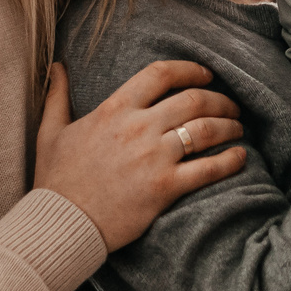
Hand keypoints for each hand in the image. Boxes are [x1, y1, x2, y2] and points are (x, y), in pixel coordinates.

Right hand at [34, 60, 246, 249]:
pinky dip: (230, 161)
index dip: (190, 69)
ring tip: (238, 129)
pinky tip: (240, 157)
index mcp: (114, 109)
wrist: (60, 224)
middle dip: (220, 99)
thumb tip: (56, 66)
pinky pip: (208, 169)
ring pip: (207, 129)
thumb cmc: (55, 180)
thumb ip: (57, 96)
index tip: (206, 75)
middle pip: (193, 99)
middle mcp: (138, 127)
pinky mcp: (165, 187)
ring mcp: (154, 157)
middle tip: (232, 106)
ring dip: (230, 126)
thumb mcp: (50, 132)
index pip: (161, 74)